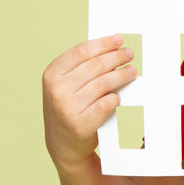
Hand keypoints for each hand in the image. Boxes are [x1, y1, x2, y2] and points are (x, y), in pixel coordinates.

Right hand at [42, 35, 136, 170]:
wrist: (62, 144)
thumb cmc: (68, 108)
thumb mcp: (64, 85)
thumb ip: (80, 68)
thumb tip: (110, 48)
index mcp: (52, 75)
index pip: (82, 51)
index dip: (103, 44)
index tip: (118, 40)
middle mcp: (57, 90)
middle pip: (95, 66)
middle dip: (116, 57)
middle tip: (129, 54)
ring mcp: (68, 108)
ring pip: (104, 83)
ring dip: (122, 75)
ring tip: (131, 72)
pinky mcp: (81, 124)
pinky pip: (106, 104)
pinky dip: (116, 98)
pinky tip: (119, 95)